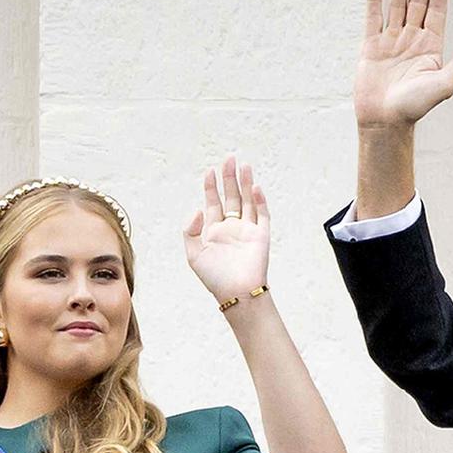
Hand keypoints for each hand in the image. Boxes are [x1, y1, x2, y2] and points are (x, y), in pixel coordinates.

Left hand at [184, 156, 269, 303]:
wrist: (237, 293)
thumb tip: (198, 210)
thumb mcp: (193, 254)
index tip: (210, 172)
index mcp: (214, 231)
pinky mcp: (261, 236)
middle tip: (229, 159)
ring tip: (244, 166)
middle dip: (229, 178)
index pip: (213, 202)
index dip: (211, 186)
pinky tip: (254, 188)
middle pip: (231, 196)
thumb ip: (190, 231)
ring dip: (245, 183)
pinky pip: (262, 214)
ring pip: (247, 201)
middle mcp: (231, 227)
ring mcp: (247, 230)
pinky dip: (259, 201)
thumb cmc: (215, 278)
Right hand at [355, 0, 452, 131]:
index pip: (437, 11)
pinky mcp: (371, 47)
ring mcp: (391, 42)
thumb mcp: (442, 86)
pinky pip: (372, 19)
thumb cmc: (414, 108)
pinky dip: (373, 1)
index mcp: (431, 47)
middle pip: (418, 3)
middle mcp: (412, 40)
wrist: (384, 122)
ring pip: (397, 6)